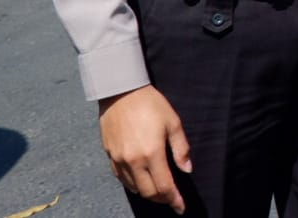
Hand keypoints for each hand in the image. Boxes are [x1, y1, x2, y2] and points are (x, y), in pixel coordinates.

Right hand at [98, 85, 191, 213]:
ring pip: (134, 188)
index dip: (174, 200)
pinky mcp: (110, 155)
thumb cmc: (151, 104)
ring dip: (148, 193)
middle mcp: (133, 161)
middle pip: (148, 192)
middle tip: (172, 199)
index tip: (181, 207)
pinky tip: (141, 181)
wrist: (121, 92)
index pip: (164, 186)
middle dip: (162, 199)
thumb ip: (181, 149)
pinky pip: (121, 178)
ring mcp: (119, 160)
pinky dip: (133, 184)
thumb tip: (187, 169)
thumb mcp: (173, 122)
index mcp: (151, 153)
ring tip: (159, 191)